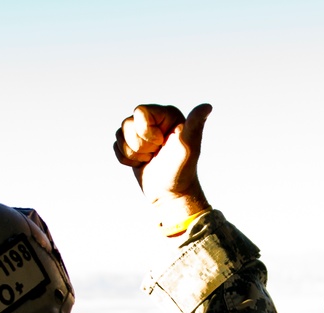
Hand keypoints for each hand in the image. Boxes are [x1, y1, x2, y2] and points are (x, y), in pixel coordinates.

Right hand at [114, 103, 211, 225]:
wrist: (171, 195)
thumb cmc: (181, 171)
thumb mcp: (188, 147)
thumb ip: (195, 125)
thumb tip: (207, 106)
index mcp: (167, 114)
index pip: (140, 112)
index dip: (146, 133)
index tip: (161, 144)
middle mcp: (154, 120)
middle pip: (127, 123)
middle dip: (139, 145)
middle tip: (156, 154)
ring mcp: (142, 133)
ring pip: (119, 134)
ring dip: (132, 153)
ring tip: (149, 159)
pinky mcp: (132, 145)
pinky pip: (116, 145)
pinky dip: (126, 159)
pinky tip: (142, 163)